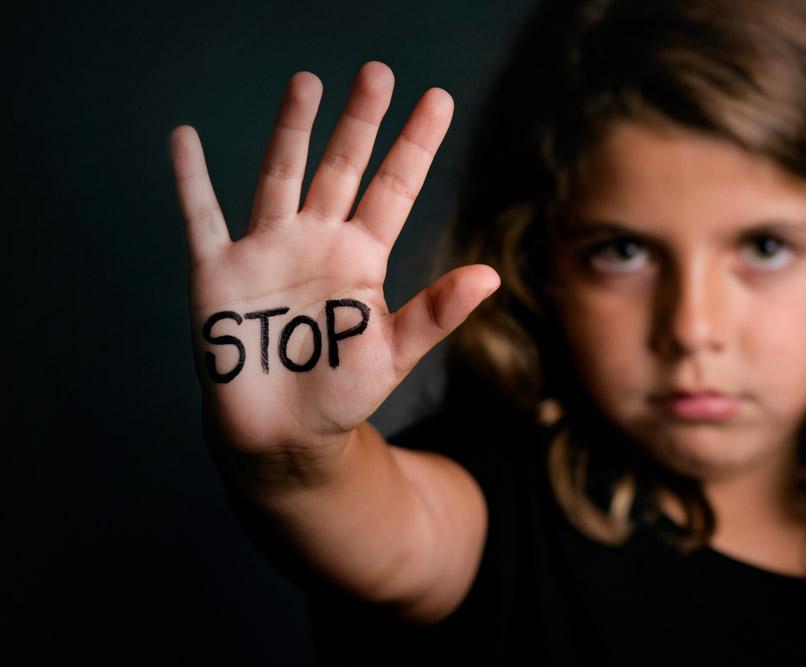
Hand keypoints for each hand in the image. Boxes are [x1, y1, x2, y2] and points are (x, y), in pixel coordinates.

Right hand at [170, 62, 498, 455]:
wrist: (282, 435)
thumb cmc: (340, 395)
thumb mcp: (394, 352)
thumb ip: (436, 312)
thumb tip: (490, 275)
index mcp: (362, 259)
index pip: (394, 188)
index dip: (415, 145)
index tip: (438, 99)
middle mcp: (317, 243)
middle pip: (340, 168)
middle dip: (359, 121)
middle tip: (377, 72)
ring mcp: (267, 252)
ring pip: (279, 177)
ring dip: (291, 131)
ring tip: (306, 83)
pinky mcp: (218, 274)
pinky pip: (202, 218)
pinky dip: (190, 181)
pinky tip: (183, 140)